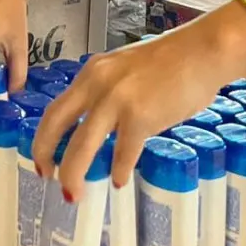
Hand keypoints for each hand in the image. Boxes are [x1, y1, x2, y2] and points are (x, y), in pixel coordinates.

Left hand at [32, 27, 230, 201]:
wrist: (203, 51)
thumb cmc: (171, 62)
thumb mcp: (125, 69)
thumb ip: (106, 92)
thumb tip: (96, 125)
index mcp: (92, 73)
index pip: (55, 109)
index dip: (43, 137)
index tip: (43, 158)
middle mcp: (98, 84)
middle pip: (57, 125)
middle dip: (46, 156)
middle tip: (47, 178)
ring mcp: (118, 99)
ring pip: (82, 144)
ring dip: (74, 173)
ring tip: (75, 193)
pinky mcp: (141, 115)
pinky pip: (123, 152)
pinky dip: (119, 170)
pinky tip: (119, 180)